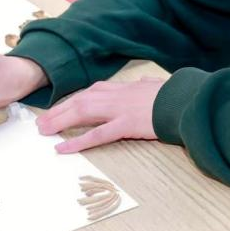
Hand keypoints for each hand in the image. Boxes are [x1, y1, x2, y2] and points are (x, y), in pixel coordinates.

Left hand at [36, 78, 164, 152]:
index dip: (72, 101)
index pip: (90, 92)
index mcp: (123, 87)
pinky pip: (97, 134)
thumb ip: (146, 86)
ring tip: (44, 131)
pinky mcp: (126, 124)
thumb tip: (145, 82)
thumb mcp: (156, 87)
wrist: (188, 100)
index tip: (59, 108)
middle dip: (58, 111)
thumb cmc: (175, 96)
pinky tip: (62, 148)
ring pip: (82, 113)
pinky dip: (77, 141)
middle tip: (41, 122)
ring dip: (60, 122)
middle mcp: (116, 95)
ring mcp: (120, 109)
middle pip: (80, 101)